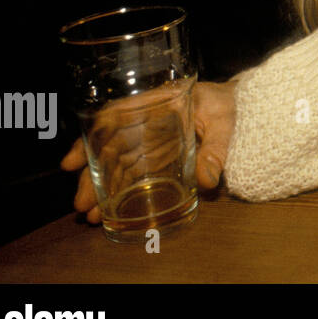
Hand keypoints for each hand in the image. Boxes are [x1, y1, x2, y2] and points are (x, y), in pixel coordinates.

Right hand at [61, 79, 236, 224]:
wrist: (246, 105)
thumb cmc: (232, 104)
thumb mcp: (226, 121)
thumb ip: (216, 149)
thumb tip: (207, 180)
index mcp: (157, 104)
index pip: (112, 118)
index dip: (89, 140)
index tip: (71, 163)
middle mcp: (146, 122)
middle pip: (109, 147)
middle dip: (92, 176)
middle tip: (81, 204)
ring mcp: (151, 140)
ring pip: (117, 163)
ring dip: (101, 188)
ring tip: (90, 214)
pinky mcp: (160, 156)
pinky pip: (134, 171)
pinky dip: (119, 188)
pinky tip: (106, 206)